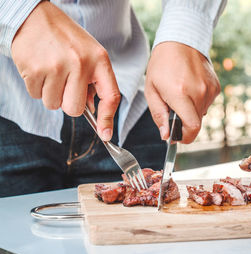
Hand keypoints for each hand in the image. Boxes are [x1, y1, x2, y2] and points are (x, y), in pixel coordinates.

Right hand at [11, 1, 119, 140]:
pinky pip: (36, 96)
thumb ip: (94, 82)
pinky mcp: (34, 69)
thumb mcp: (89, 54)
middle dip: (69, 103)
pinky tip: (40, 68)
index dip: (108, 119)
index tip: (105, 135)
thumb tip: (94, 112)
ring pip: (53, 105)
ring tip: (52, 71)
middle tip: (65, 85)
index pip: (111, 96)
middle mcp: (80, 63)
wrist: (35, 16)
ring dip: (51, 94)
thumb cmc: (66, 39)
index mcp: (99, 60)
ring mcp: (56, 66)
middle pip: (75, 110)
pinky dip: (36, 87)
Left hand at [145, 42, 220, 143]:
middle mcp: (198, 92)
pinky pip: (207, 104)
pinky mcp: (216, 87)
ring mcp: (209, 89)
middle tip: (173, 109)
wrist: (181, 41)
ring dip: (191, 111)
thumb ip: (159, 115)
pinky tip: (190, 88)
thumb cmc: (162, 65)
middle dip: (184, 123)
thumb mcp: (151, 90)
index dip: (185, 137)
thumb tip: (166, 136)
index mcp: (180, 94)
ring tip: (181, 94)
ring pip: (201, 114)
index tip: (178, 137)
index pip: (192, 127)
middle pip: (196, 123)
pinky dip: (198, 102)